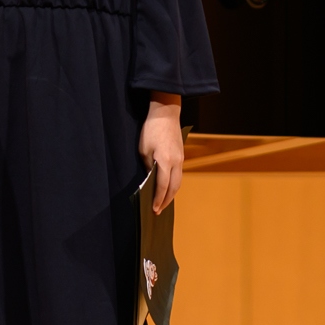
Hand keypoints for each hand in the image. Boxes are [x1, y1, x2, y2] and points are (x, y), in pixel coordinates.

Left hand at [140, 93, 183, 213]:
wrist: (166, 114)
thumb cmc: (151, 130)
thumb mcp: (143, 150)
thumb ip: (148, 167)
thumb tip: (151, 180)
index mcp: (165, 161)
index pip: (162, 186)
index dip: (158, 199)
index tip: (153, 209)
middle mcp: (176, 162)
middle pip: (173, 187)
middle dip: (166, 200)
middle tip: (158, 211)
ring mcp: (180, 159)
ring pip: (178, 182)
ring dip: (171, 194)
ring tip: (163, 203)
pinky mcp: (181, 156)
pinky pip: (179, 175)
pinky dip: (173, 184)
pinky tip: (168, 188)